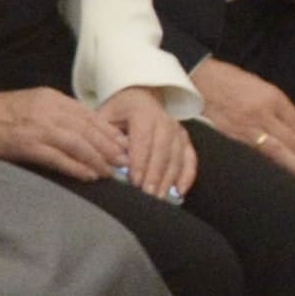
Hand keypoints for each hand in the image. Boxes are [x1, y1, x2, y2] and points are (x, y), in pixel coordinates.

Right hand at [0, 83, 123, 183]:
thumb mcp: (32, 105)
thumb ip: (56, 114)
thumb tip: (82, 132)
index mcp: (52, 98)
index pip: (89, 115)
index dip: (109, 131)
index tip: (124, 145)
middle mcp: (48, 110)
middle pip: (88, 129)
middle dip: (110, 147)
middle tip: (125, 162)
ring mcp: (37, 127)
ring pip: (78, 143)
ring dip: (97, 159)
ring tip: (111, 173)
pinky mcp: (26, 144)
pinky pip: (58, 157)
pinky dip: (76, 167)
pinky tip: (89, 176)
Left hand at [105, 85, 195, 201]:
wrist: (139, 97)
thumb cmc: (118, 111)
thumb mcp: (104, 117)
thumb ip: (106, 137)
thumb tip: (111, 159)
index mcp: (143, 112)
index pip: (142, 140)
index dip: (139, 162)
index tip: (135, 181)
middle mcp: (164, 120)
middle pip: (162, 151)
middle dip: (155, 175)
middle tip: (148, 195)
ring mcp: (177, 130)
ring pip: (177, 157)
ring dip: (169, 179)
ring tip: (160, 198)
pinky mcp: (184, 139)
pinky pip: (190, 158)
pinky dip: (187, 175)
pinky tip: (179, 191)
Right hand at [190, 53, 294, 191]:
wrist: (192, 77)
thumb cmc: (224, 82)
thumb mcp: (255, 87)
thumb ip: (272, 108)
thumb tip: (288, 133)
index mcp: (273, 98)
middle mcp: (264, 113)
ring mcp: (246, 126)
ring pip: (282, 152)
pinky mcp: (229, 135)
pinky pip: (258, 153)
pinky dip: (274, 165)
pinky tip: (282, 177)